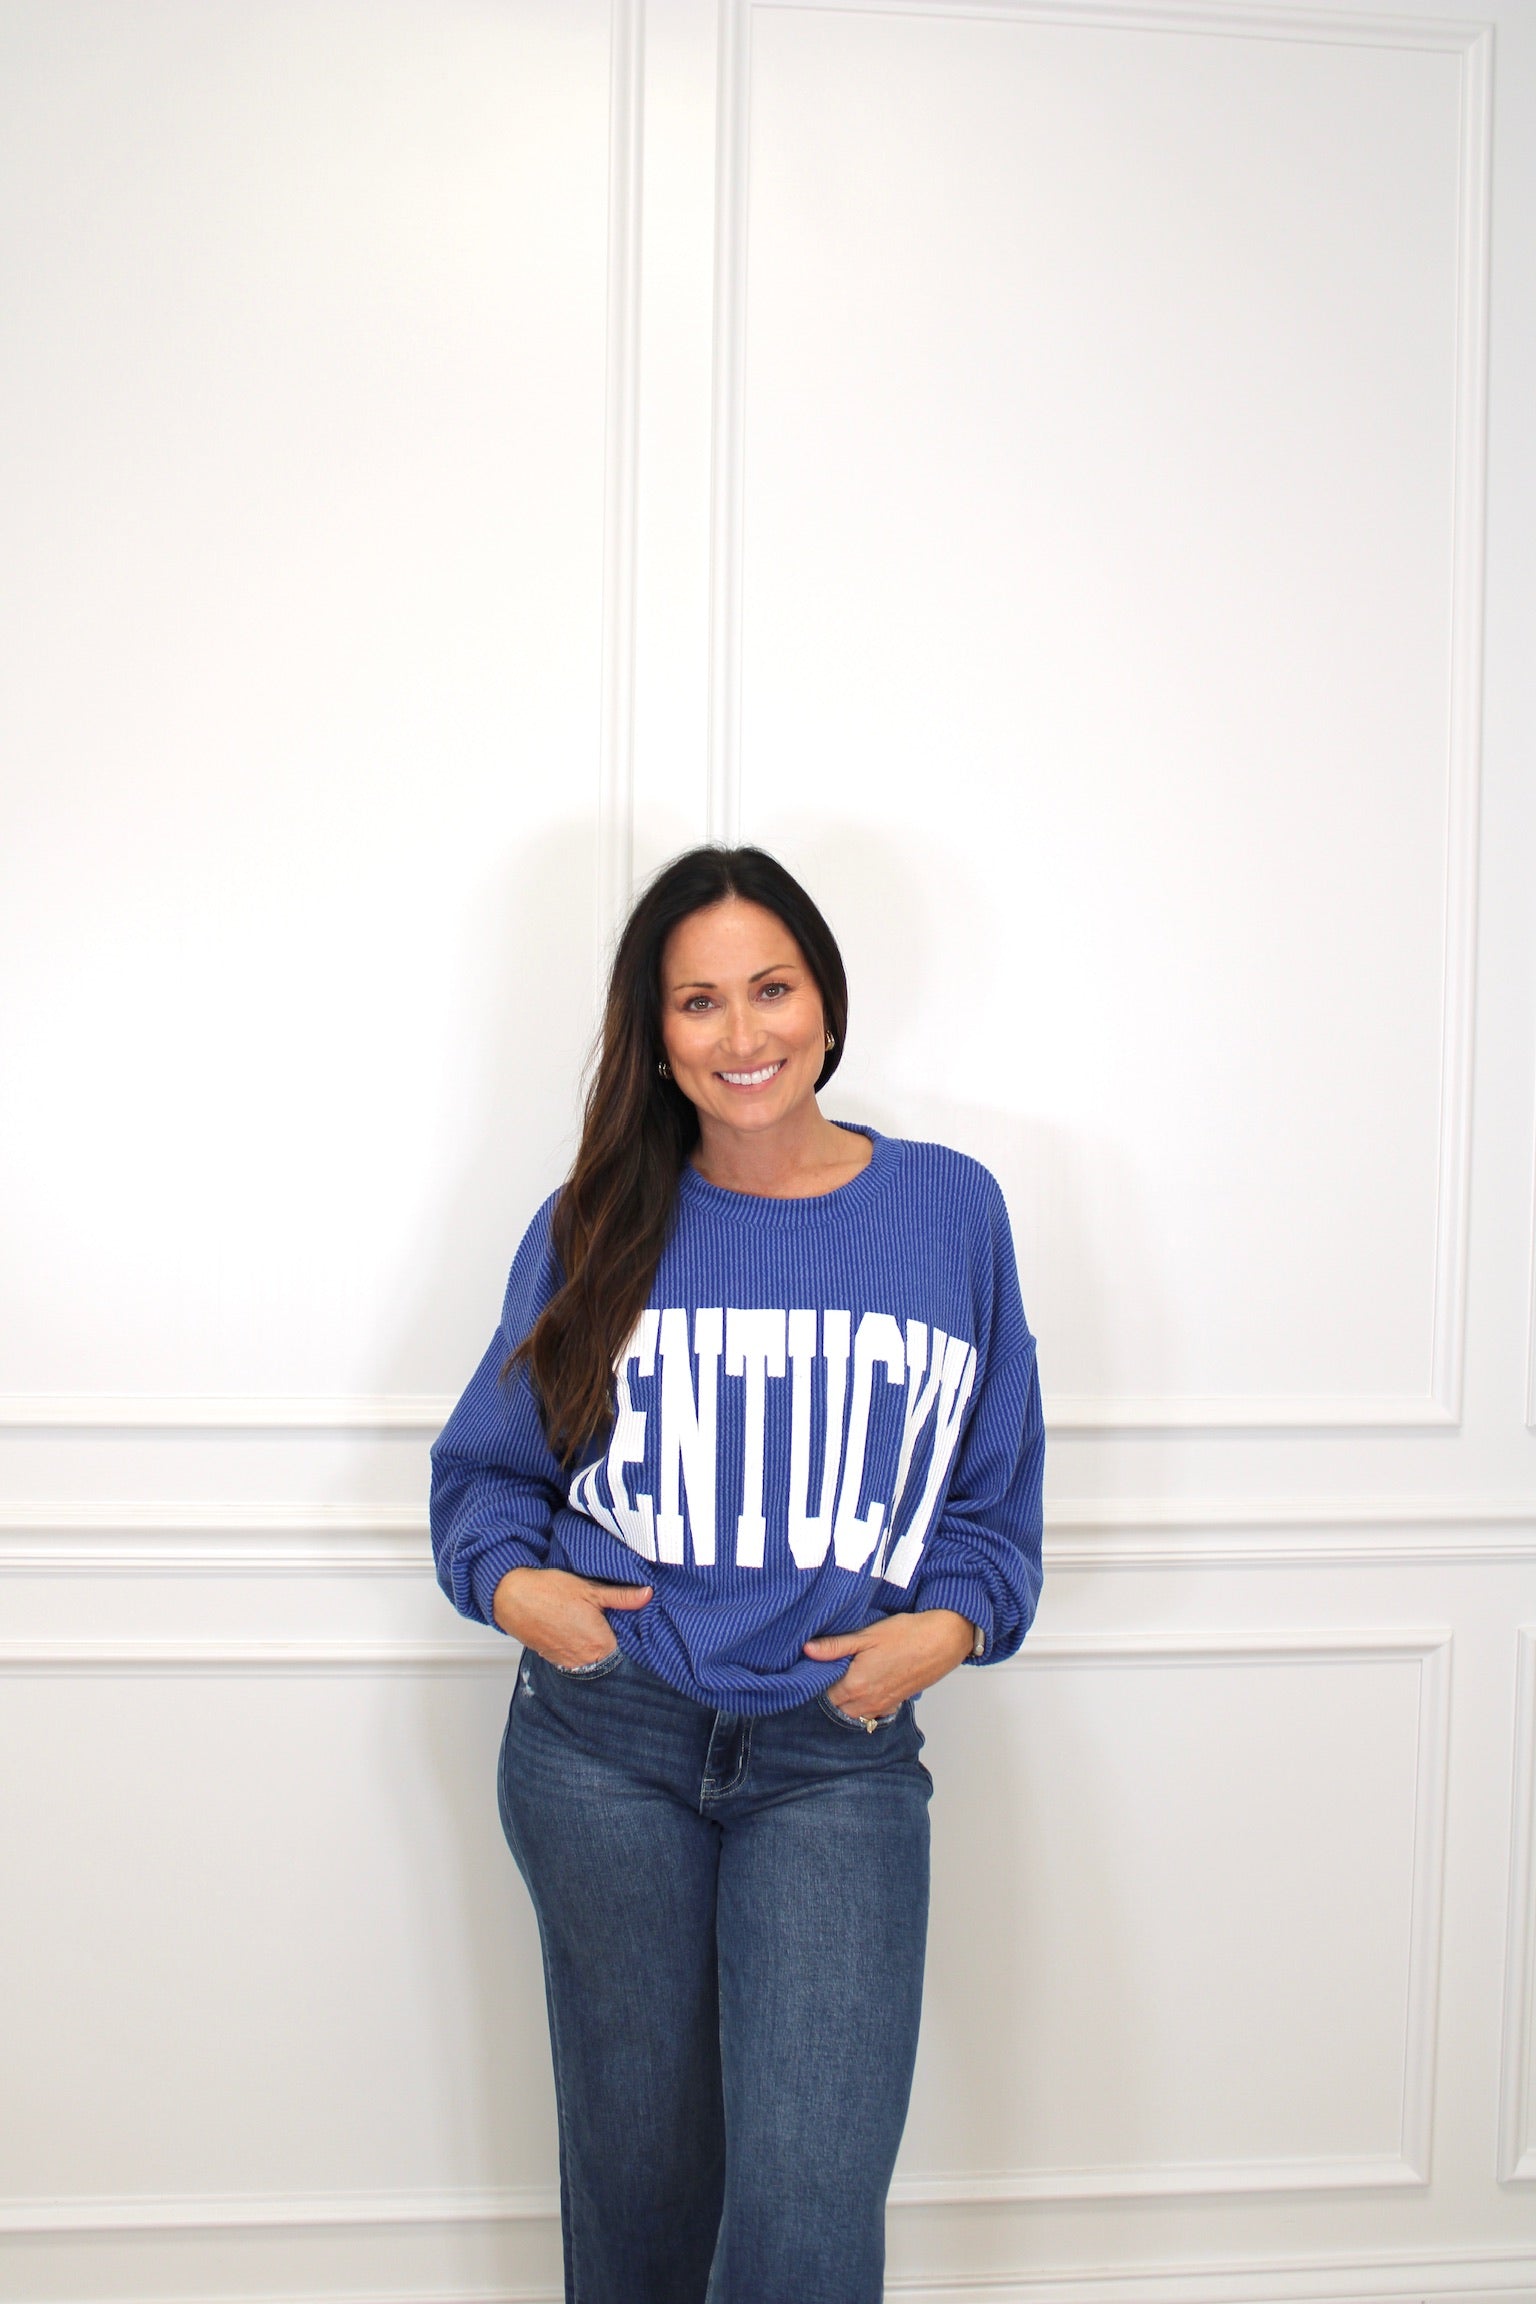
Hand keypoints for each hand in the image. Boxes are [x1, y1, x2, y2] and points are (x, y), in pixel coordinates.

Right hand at [492, 1566, 651, 1668]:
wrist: (512, 1597)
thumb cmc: (550, 1591)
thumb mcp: (591, 1589)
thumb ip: (622, 1596)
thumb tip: (648, 1595)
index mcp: (600, 1644)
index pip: (627, 1646)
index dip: (628, 1632)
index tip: (626, 1620)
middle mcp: (585, 1660)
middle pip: (609, 1654)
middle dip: (610, 1638)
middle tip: (605, 1618)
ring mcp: (568, 1662)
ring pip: (591, 1657)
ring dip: (592, 1644)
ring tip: (586, 1622)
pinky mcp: (554, 1660)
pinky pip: (574, 1658)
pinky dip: (577, 1646)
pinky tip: (572, 1628)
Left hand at [802, 1608, 973, 1720]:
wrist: (941, 1642)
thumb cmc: (906, 1635)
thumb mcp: (866, 1636)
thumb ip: (835, 1647)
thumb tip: (807, 1650)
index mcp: (855, 1685)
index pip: (822, 1693)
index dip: (817, 1680)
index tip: (816, 1668)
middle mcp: (867, 1701)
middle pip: (836, 1706)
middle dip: (830, 1693)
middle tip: (830, 1672)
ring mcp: (882, 1705)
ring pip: (853, 1712)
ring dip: (846, 1701)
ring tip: (847, 1678)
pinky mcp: (895, 1703)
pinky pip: (871, 1712)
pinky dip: (864, 1704)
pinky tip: (866, 1685)